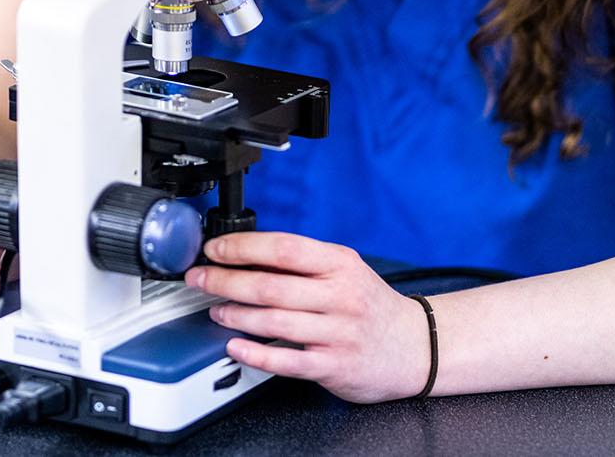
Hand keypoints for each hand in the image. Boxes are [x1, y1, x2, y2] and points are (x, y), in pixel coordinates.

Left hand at [184, 231, 429, 403]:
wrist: (414, 346)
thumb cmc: (370, 305)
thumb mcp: (346, 271)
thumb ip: (305, 264)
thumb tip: (248, 255)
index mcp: (340, 264)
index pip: (284, 249)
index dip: (243, 248)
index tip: (215, 250)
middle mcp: (341, 296)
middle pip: (271, 286)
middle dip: (226, 281)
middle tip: (200, 279)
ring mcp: (338, 333)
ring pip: (275, 322)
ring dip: (235, 315)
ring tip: (216, 309)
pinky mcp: (334, 366)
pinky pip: (287, 361)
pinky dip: (255, 353)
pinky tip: (236, 346)